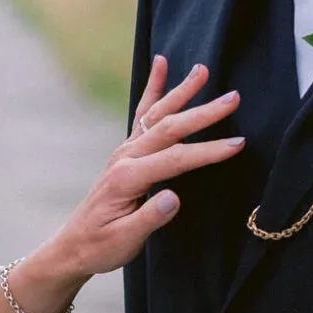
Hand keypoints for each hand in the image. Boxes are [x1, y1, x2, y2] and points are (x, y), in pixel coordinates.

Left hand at [36, 59, 244, 287]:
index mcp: (128, 178)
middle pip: (170, 128)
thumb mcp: (125, 241)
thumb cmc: (101, 247)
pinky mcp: (126, 152)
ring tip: (202, 69)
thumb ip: (150, 218)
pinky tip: (160, 65)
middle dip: (203, 112)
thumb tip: (174, 197)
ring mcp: (124, 151)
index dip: (207, 151)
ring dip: (181, 91)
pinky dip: (154, 89)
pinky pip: (142, 114)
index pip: (175, 159)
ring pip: (157, 114)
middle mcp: (125, 158)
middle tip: (233, 98)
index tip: (238, 144)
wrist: (73, 246)